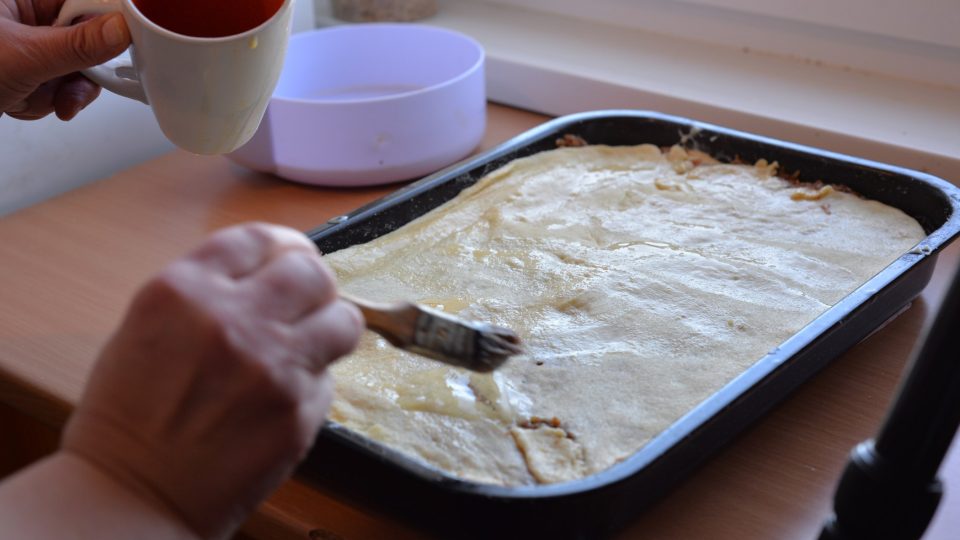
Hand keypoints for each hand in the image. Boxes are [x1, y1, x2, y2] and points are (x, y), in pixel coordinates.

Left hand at [0, 0, 129, 119]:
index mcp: (22, 2)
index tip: (131, 35)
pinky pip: (66, 87)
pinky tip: (43, 104)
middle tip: (87, 74)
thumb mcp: (25, 56)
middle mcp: (28, 23)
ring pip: (81, 66)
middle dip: (88, 64)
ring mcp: (32, 52)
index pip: (83, 3)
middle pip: (87, 37)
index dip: (109, 18)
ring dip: (74, 89)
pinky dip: (60, 100)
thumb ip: (77, 44)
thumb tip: (119, 30)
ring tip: (59, 99)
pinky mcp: (33, 79)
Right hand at [61, 223, 362, 538]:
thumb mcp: (146, 328)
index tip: (290, 255)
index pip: (258, 239)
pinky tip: (284, 396)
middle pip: (310, 271)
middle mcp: (233, 320)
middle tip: (307, 300)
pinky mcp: (299, 412)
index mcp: (182, 291)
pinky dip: (314, 381)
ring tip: (312, 341)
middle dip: (313, 282)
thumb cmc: (126, 418)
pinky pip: (328, 378)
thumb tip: (263, 275)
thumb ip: (205, 293)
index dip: (281, 246)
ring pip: (342, 318)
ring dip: (331, 325)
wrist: (128, 495)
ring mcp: (273, 366)